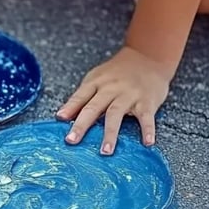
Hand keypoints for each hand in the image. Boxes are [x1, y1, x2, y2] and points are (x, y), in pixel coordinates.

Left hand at [57, 46, 171, 153]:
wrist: (147, 57)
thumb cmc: (117, 73)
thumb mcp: (96, 79)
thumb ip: (81, 98)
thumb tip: (63, 117)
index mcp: (96, 83)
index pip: (80, 96)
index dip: (69, 107)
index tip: (60, 119)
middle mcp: (111, 89)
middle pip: (94, 107)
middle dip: (82, 125)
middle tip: (72, 140)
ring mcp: (129, 95)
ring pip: (116, 114)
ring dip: (110, 134)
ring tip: (105, 151)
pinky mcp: (147, 101)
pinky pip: (147, 117)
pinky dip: (148, 130)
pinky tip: (147, 142)